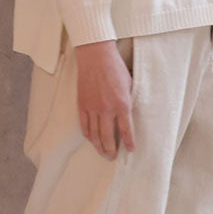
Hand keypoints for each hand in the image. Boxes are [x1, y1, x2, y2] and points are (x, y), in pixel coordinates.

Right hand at [74, 39, 135, 159]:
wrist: (96, 56)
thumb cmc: (114, 67)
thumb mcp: (130, 84)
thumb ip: (129, 100)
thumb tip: (131, 113)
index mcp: (122, 104)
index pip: (126, 130)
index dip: (128, 142)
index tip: (130, 150)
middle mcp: (107, 109)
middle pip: (108, 137)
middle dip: (111, 150)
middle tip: (113, 157)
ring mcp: (92, 108)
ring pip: (94, 135)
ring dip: (99, 146)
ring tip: (103, 152)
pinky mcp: (82, 104)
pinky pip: (84, 125)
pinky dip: (88, 135)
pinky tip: (91, 139)